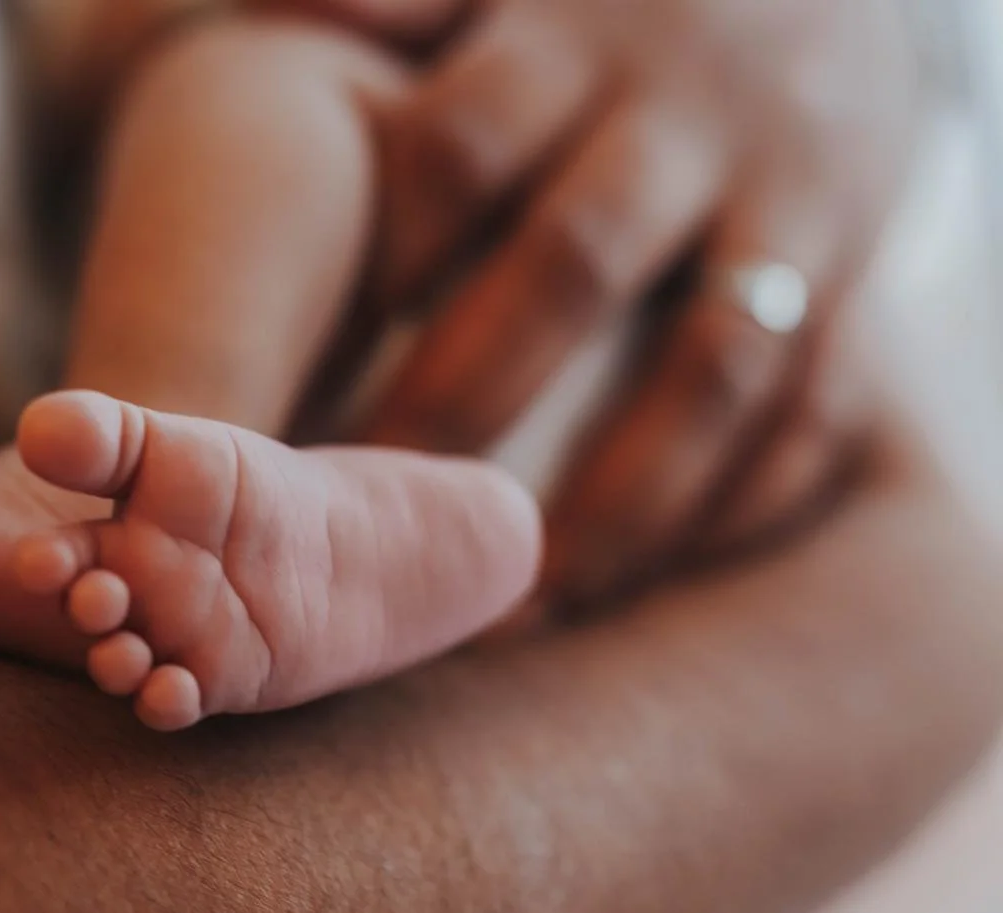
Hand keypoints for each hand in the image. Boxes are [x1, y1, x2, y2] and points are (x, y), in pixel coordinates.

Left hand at [285, 0, 917, 610]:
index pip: (466, 148)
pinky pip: (818, 408)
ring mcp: (786, 206)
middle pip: (573, 266)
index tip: (306, 363)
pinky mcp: (856, 281)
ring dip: (617, 496)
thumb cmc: (617, 4)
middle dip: (469, 394)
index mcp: (575, 44)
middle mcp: (685, 122)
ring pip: (713, 367)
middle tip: (371, 507)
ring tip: (517, 603)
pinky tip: (641, 582)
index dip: (388, 255)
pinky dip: (737, 504)